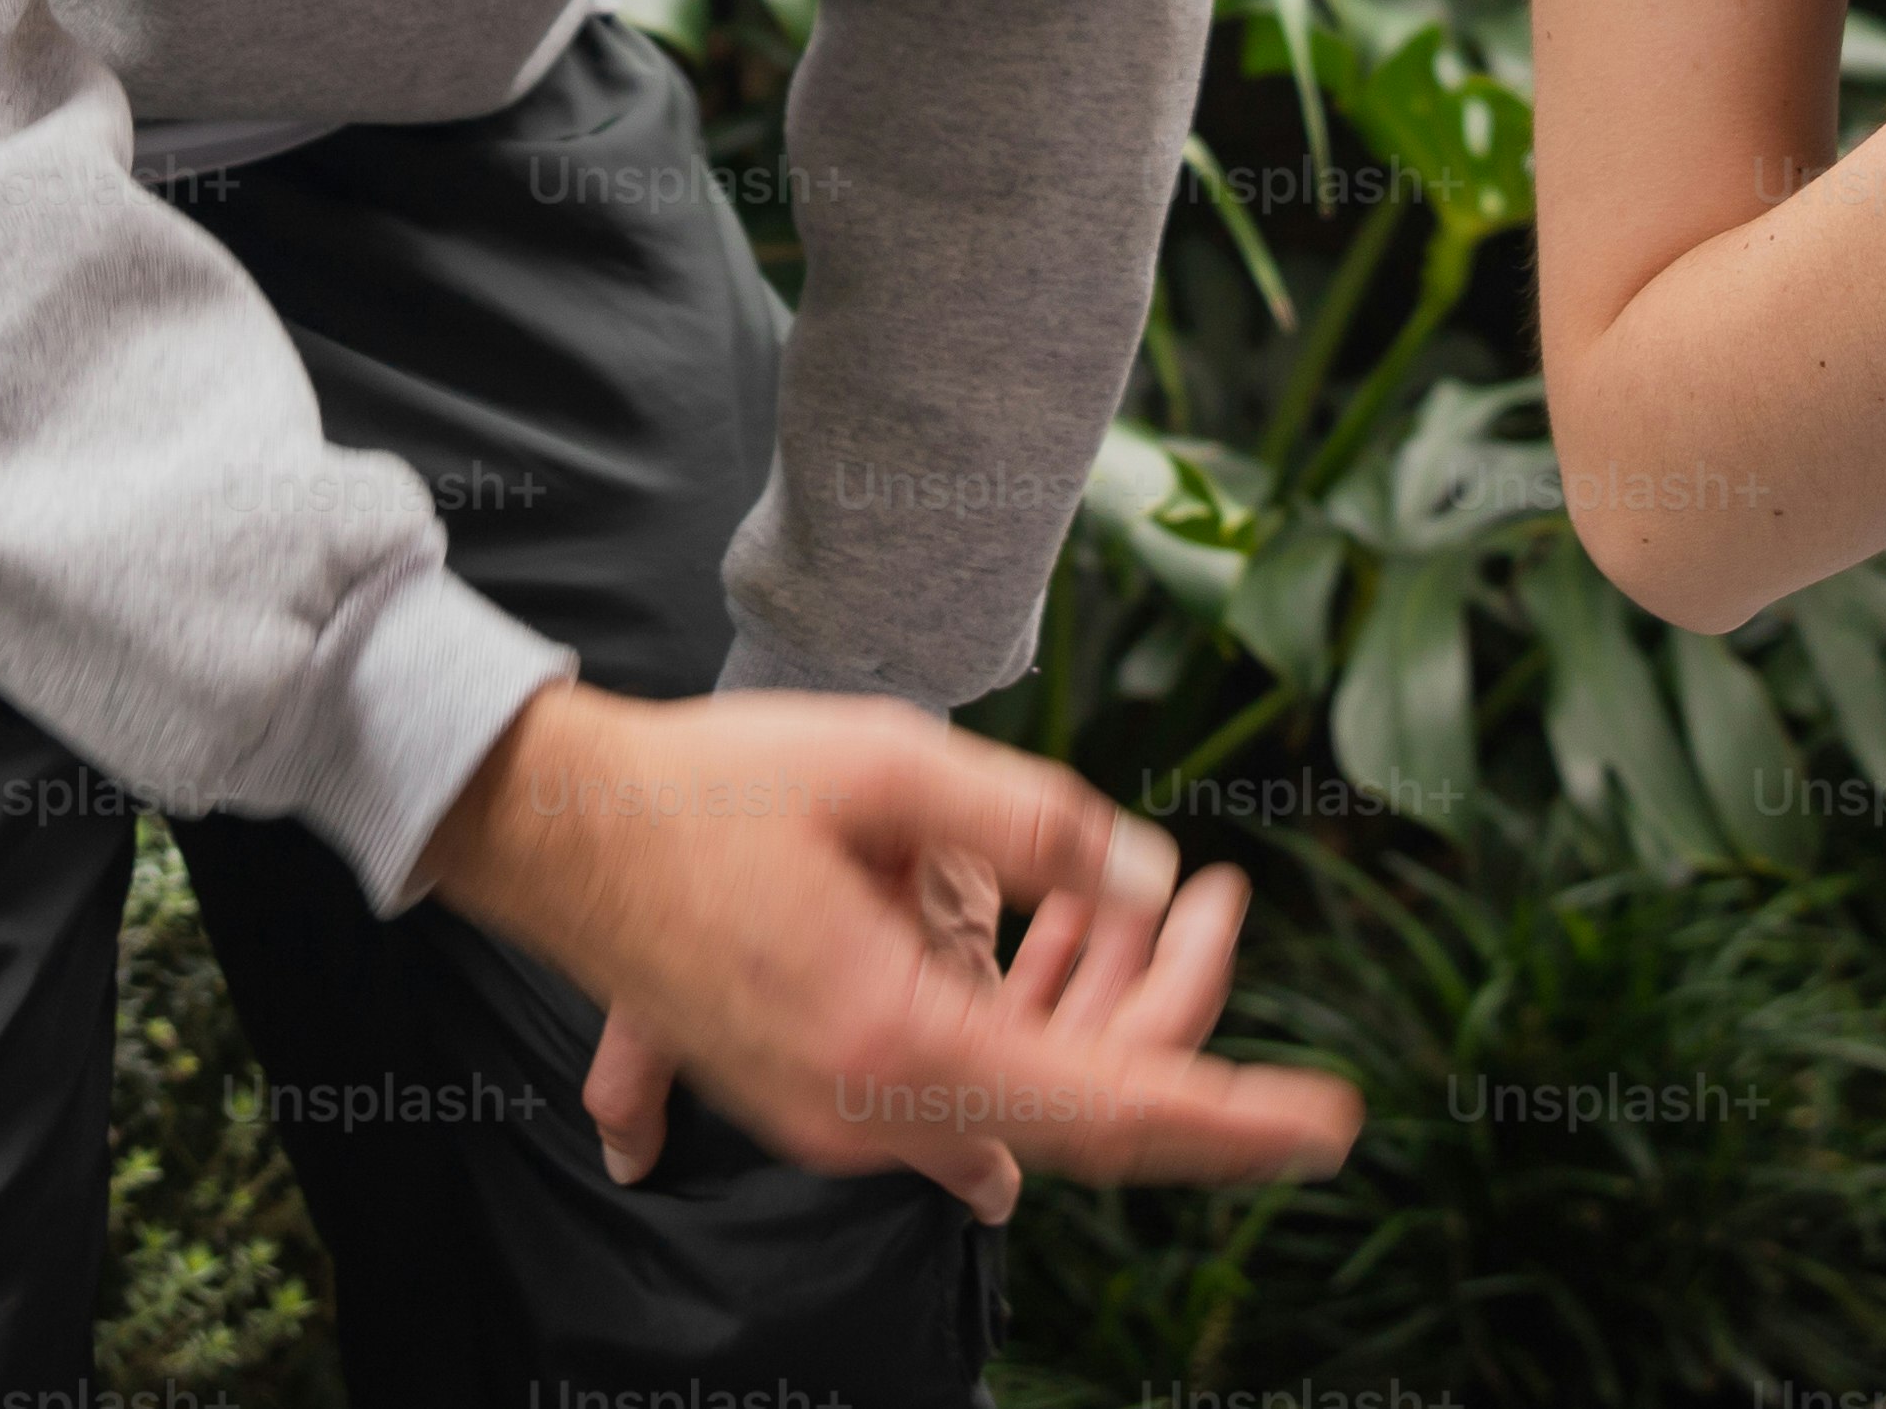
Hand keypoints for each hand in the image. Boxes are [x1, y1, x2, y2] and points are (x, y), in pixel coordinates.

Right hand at [419, 681, 1358, 1224]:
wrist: (557, 832)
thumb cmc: (709, 790)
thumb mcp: (888, 764)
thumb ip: (1031, 821)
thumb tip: (1143, 871)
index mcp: (894, 1039)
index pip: (1108, 1108)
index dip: (1229, 1120)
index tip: (1329, 1122)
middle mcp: (869, 1110)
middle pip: (1079, 1106)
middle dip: (1168, 1010)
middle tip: (1212, 896)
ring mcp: (838, 1117)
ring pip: (1025, 1095)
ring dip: (1096, 1004)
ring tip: (1138, 889)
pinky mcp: (821, 1094)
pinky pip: (965, 1086)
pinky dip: (1027, 1018)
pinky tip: (1054, 934)